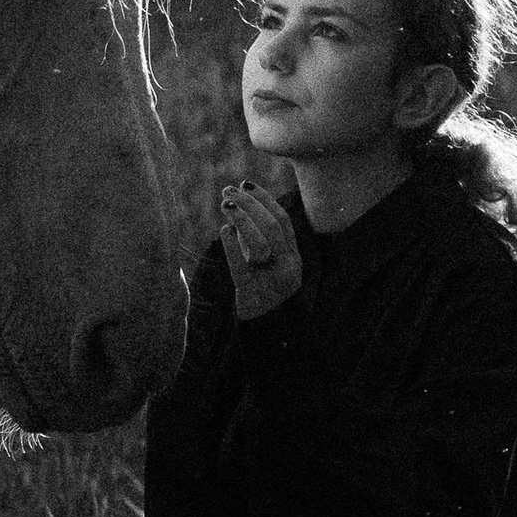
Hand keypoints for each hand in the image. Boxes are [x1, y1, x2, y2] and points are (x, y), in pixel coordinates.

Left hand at [219, 182, 302, 319]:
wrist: (266, 334)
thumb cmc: (260, 293)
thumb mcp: (263, 263)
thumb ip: (257, 237)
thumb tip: (240, 203)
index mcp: (294, 258)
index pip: (283, 221)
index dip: (265, 199)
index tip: (245, 183)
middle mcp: (289, 268)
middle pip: (273, 227)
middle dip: (250, 204)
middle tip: (228, 192)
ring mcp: (273, 282)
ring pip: (262, 244)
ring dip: (243, 221)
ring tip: (225, 205)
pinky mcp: (253, 295)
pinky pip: (242, 269)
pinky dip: (232, 248)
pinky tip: (223, 232)